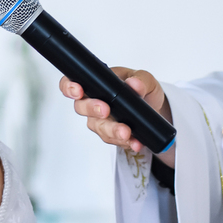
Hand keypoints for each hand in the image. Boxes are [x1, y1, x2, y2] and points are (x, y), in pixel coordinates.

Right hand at [61, 68, 175, 166]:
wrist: (154, 109)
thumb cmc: (143, 89)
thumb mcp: (146, 80)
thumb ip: (141, 80)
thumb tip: (134, 84)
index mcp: (98, 83)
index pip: (72, 83)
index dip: (69, 87)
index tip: (78, 91)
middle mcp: (94, 102)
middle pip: (81, 107)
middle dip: (92, 109)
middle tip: (105, 110)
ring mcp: (101, 120)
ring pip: (99, 127)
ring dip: (112, 130)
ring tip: (126, 132)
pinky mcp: (111, 135)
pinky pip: (114, 140)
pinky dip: (125, 141)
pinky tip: (135, 141)